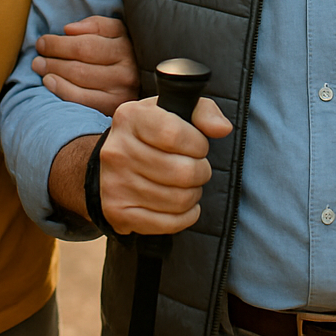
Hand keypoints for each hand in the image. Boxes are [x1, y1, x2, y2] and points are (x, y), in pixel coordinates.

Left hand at [32, 16, 137, 116]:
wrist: (140, 93)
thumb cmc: (121, 54)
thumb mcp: (116, 32)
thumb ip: (96, 25)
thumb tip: (68, 29)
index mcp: (126, 46)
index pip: (86, 44)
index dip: (59, 43)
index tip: (42, 42)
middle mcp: (126, 70)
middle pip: (80, 62)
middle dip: (53, 57)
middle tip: (37, 56)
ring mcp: (120, 91)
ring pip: (79, 79)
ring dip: (53, 71)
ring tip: (39, 66)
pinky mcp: (112, 108)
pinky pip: (81, 99)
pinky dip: (61, 89)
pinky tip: (48, 82)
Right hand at [98, 96, 232, 235]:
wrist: (113, 165)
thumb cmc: (152, 135)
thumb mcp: (176, 111)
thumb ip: (204, 112)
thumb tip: (222, 128)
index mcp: (131, 118)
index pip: (175, 135)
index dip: (198, 144)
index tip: (198, 146)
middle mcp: (117, 150)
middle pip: (183, 172)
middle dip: (201, 172)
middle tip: (197, 169)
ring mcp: (115, 184)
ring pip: (179, 199)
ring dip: (193, 194)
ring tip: (188, 185)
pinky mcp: (118, 213)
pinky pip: (167, 223)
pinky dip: (185, 217)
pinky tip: (182, 206)